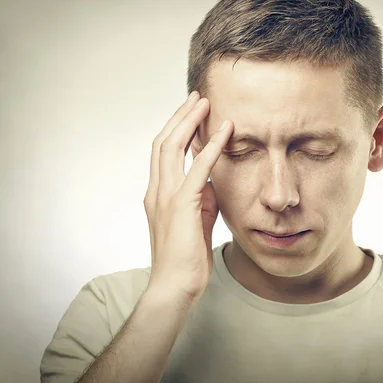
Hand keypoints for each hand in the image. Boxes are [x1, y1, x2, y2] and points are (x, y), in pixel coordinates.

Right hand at [143, 92, 232, 300]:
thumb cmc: (186, 257)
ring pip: (173, 146)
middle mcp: (157, 190)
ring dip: (190, 122)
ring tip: (205, 103)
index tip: (191, 112)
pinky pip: (198, 168)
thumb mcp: (196, 219)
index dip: (175, 128)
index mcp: (158, 193)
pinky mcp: (182, 204)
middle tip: (197, 97)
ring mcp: (166, 196)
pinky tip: (225, 131)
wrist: (176, 285)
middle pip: (163, 141)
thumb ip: (202, 196)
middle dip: (180, 116)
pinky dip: (212, 146)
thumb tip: (213, 178)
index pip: (163, 152)